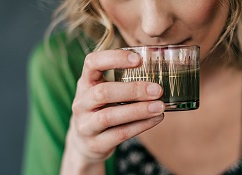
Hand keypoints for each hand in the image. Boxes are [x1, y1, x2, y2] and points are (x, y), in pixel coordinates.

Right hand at [61, 50, 164, 173]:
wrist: (84, 142)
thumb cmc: (101, 109)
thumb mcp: (103, 91)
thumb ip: (121, 81)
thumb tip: (158, 71)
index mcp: (85, 83)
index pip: (92, 63)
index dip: (113, 58)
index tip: (138, 59)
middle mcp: (81, 103)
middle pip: (102, 92)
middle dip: (132, 90)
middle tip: (157, 89)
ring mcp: (85, 125)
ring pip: (109, 116)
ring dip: (138, 110)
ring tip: (160, 106)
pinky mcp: (95, 143)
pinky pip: (120, 134)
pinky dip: (141, 125)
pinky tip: (156, 118)